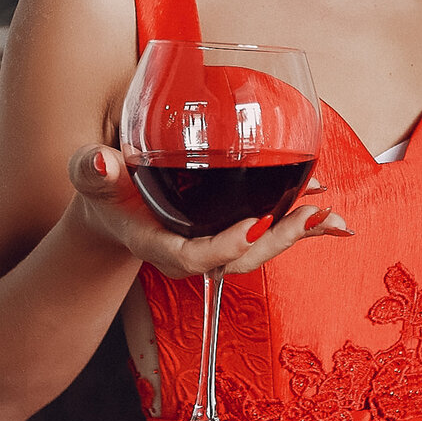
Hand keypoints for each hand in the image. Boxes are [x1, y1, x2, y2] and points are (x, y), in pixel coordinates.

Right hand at [64, 144, 351, 277]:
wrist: (115, 206)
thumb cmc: (104, 189)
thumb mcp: (90, 175)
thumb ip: (90, 169)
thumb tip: (101, 161)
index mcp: (156, 243)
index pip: (191, 257)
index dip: (224, 247)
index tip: (252, 226)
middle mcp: (190, 250)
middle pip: (237, 259)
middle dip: (276, 241)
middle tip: (308, 216)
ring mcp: (212, 244)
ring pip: (259, 250)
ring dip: (298, 233)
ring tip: (331, 217)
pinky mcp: (230, 231)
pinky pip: (269, 233)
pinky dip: (301, 225)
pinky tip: (332, 215)